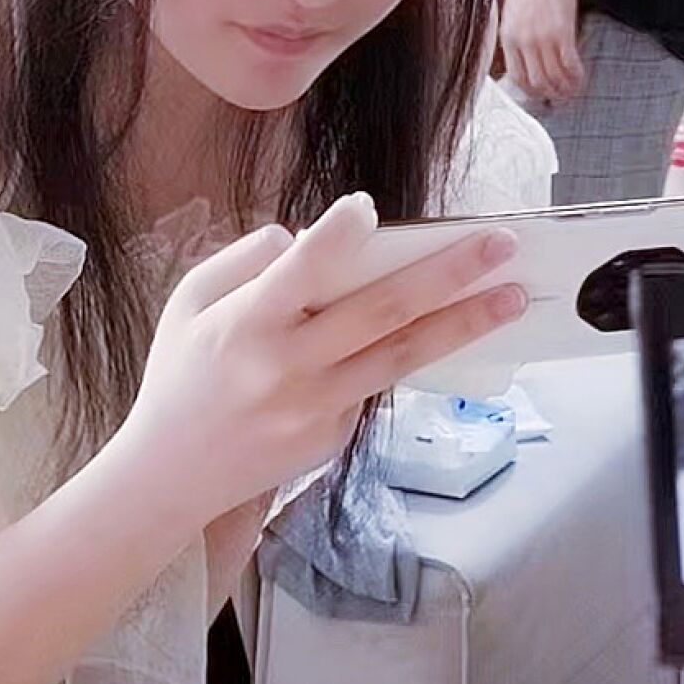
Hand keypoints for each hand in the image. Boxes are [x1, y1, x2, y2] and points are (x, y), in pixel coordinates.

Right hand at [122, 197, 524, 530]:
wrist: (172, 475)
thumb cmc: (181, 377)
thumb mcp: (188, 304)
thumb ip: (243, 262)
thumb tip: (301, 236)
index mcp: (246, 324)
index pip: (303, 270)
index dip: (339, 236)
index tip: (370, 208)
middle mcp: (288, 367)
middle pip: (381, 312)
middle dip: (447, 274)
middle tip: (500, 244)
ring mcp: (317, 408)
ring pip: (401, 357)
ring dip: (464, 324)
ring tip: (510, 297)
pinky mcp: (333, 437)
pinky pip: (374, 384)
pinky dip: (408, 355)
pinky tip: (444, 329)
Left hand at [501, 0, 585, 103]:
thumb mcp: (514, 12)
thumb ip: (519, 36)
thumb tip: (529, 57)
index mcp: (509, 37)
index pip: (518, 77)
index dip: (532, 91)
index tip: (542, 93)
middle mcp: (523, 40)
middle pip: (538, 82)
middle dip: (551, 94)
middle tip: (562, 95)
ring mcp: (542, 37)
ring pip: (555, 77)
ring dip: (566, 88)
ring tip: (574, 88)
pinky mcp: (562, 30)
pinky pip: (570, 63)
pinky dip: (577, 75)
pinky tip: (581, 75)